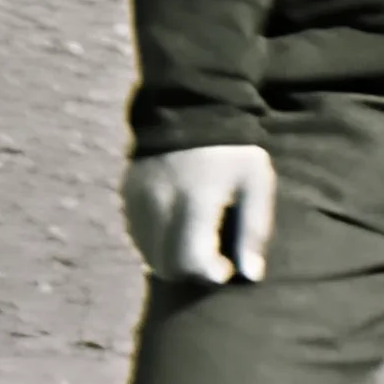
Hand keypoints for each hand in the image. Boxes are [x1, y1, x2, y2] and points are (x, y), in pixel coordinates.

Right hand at [124, 143, 277, 286]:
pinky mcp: (127, 195)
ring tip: (195, 239)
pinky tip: (177, 226)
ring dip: (172, 259)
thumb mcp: (256, 183)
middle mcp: (159, 202)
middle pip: (167, 266)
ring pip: (149, 255)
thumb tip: (249, 274)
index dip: (210, 273)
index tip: (226, 265)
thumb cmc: (233, 152)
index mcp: (194, 199)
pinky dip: (157, 242)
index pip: (190, 261)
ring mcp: (138, 199)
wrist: (192, 108)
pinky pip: (138, 237)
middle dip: (191, 271)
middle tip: (211, 255)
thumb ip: (254, 229)